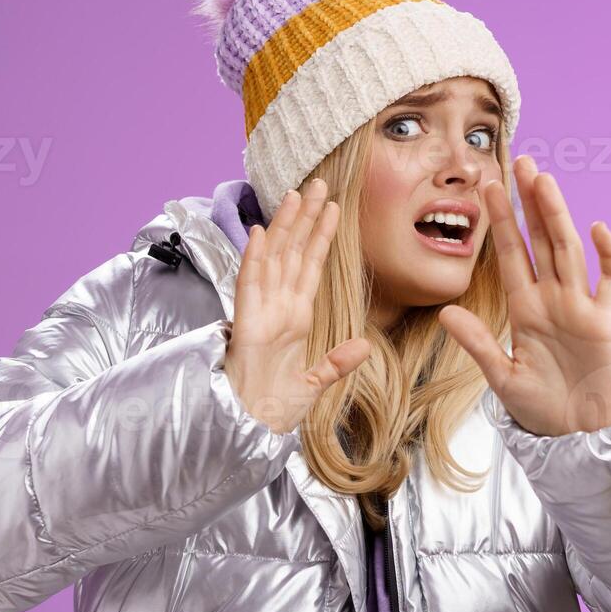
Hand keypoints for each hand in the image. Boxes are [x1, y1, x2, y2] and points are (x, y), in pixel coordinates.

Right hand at [224, 178, 374, 434]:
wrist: (252, 427)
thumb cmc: (275, 407)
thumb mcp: (315, 384)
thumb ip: (336, 363)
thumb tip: (365, 347)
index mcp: (294, 317)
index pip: (310, 267)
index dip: (321, 237)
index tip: (334, 209)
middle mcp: (277, 308)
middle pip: (292, 253)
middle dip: (305, 219)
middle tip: (318, 185)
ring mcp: (260, 313)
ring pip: (273, 259)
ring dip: (284, 227)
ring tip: (295, 195)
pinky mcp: (245, 324)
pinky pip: (249, 286)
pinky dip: (254, 259)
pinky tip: (262, 234)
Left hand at [439, 155, 610, 437]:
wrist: (582, 438)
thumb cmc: (544, 411)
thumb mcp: (502, 378)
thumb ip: (478, 344)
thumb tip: (445, 312)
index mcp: (525, 310)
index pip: (510, 256)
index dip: (500, 223)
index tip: (486, 188)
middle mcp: (553, 301)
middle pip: (541, 242)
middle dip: (530, 203)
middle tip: (519, 161)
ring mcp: (582, 308)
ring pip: (569, 251)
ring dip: (558, 216)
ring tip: (544, 181)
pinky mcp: (607, 323)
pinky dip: (608, 256)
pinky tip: (596, 228)